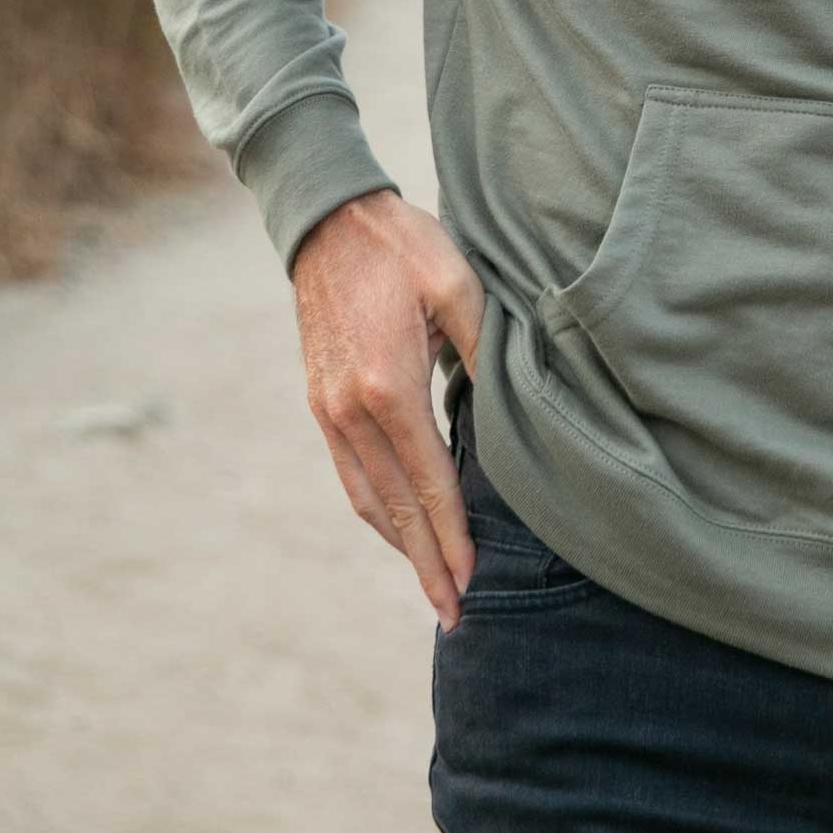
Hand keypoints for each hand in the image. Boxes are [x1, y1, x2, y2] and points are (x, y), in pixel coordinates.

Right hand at [291, 189, 489, 632]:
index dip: (451, 535)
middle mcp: (350, 409)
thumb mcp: (459, 285)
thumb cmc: (403, 246)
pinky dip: (375, 509)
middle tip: (453, 612)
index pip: (429, 482)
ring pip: (366, 497)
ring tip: (430, 582)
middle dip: (425, 562)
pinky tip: (396, 526)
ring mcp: (328, 409)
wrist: (328, 220)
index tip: (470, 580)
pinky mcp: (320, 401)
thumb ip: (486, 350)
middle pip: (394, 506)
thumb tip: (512, 409)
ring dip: (398, 544)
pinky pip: (348, 471)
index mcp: (388, 385)